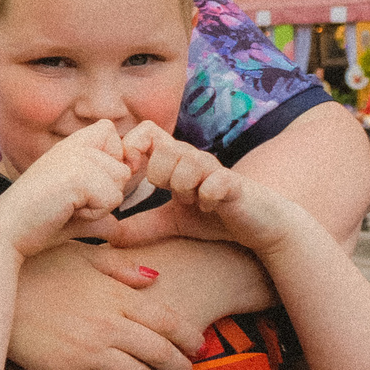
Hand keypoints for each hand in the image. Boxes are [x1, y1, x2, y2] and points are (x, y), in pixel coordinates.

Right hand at [0, 121, 137, 257]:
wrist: (8, 230)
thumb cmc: (38, 220)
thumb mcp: (75, 205)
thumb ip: (98, 201)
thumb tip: (120, 217)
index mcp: (70, 144)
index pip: (112, 134)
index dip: (111, 162)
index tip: (82, 185)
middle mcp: (74, 144)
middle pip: (122, 168)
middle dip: (106, 192)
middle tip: (70, 200)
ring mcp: (76, 157)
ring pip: (120, 183)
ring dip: (100, 204)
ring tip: (67, 205)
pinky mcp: (78, 176)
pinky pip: (112, 199)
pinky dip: (93, 214)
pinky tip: (66, 211)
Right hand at [3, 239, 199, 369]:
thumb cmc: (36, 266)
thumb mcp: (81, 255)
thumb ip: (121, 268)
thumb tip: (155, 277)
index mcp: (116, 294)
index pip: (168, 320)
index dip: (189, 337)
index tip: (200, 346)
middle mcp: (110, 324)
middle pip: (161, 352)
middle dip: (180, 368)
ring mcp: (91, 351)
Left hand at [123, 125, 308, 255]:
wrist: (261, 226)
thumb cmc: (215, 217)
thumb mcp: (172, 223)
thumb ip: (141, 226)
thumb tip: (108, 237)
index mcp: (175, 161)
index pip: (145, 132)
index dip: (132, 149)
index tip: (132, 177)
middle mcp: (194, 159)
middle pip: (163, 148)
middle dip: (158, 174)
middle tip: (169, 194)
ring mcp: (216, 169)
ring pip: (187, 161)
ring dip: (182, 185)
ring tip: (190, 201)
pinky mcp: (235, 184)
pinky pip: (215, 181)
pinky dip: (206, 196)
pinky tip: (208, 208)